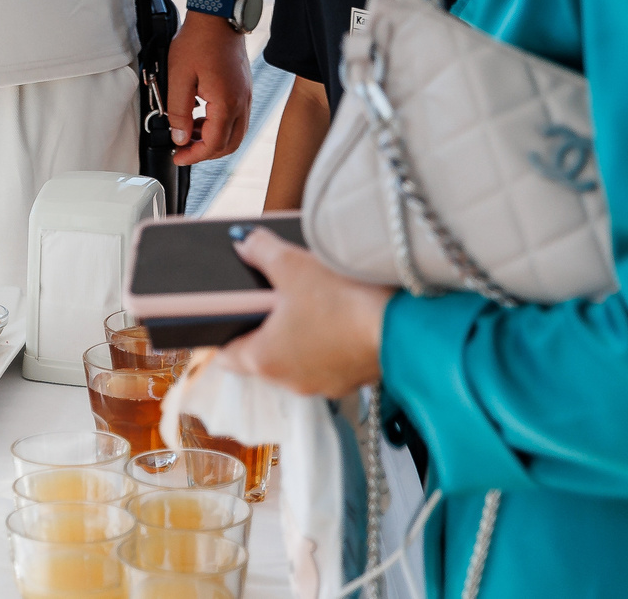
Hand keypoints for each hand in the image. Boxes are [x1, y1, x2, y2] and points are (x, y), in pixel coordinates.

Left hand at [164, 14, 251, 164]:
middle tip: (184, 149)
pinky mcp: (244, 87)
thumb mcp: (178, 77)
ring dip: (213, 138)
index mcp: (227, 103)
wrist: (218, 15)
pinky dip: (220, 124)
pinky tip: (201, 114)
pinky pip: (237, 117)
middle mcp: (242, 102)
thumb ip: (178, 111)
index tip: (178, 156)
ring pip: (235, 132)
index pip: (214, 144)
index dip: (194, 155)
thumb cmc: (198, 40)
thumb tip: (180, 137)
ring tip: (189, 130)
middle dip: (206, 152)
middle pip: (229, 144)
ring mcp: (246, 95)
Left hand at [214, 225, 392, 396]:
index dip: (224, 331)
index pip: (226, 355)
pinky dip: (330, 342)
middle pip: (264, 354)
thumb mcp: (292, 263)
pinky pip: (330, 361)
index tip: (231, 314)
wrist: (403, 327)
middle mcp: (291, 380)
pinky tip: (341, 316)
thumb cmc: (345, 302)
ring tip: (313, 302)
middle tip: (275, 297)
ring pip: (299, 359)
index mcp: (264, 359)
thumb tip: (244, 244)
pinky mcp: (352, 379)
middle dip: (266, 326)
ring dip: (300, 335)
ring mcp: (324, 383)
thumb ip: (260, 250)